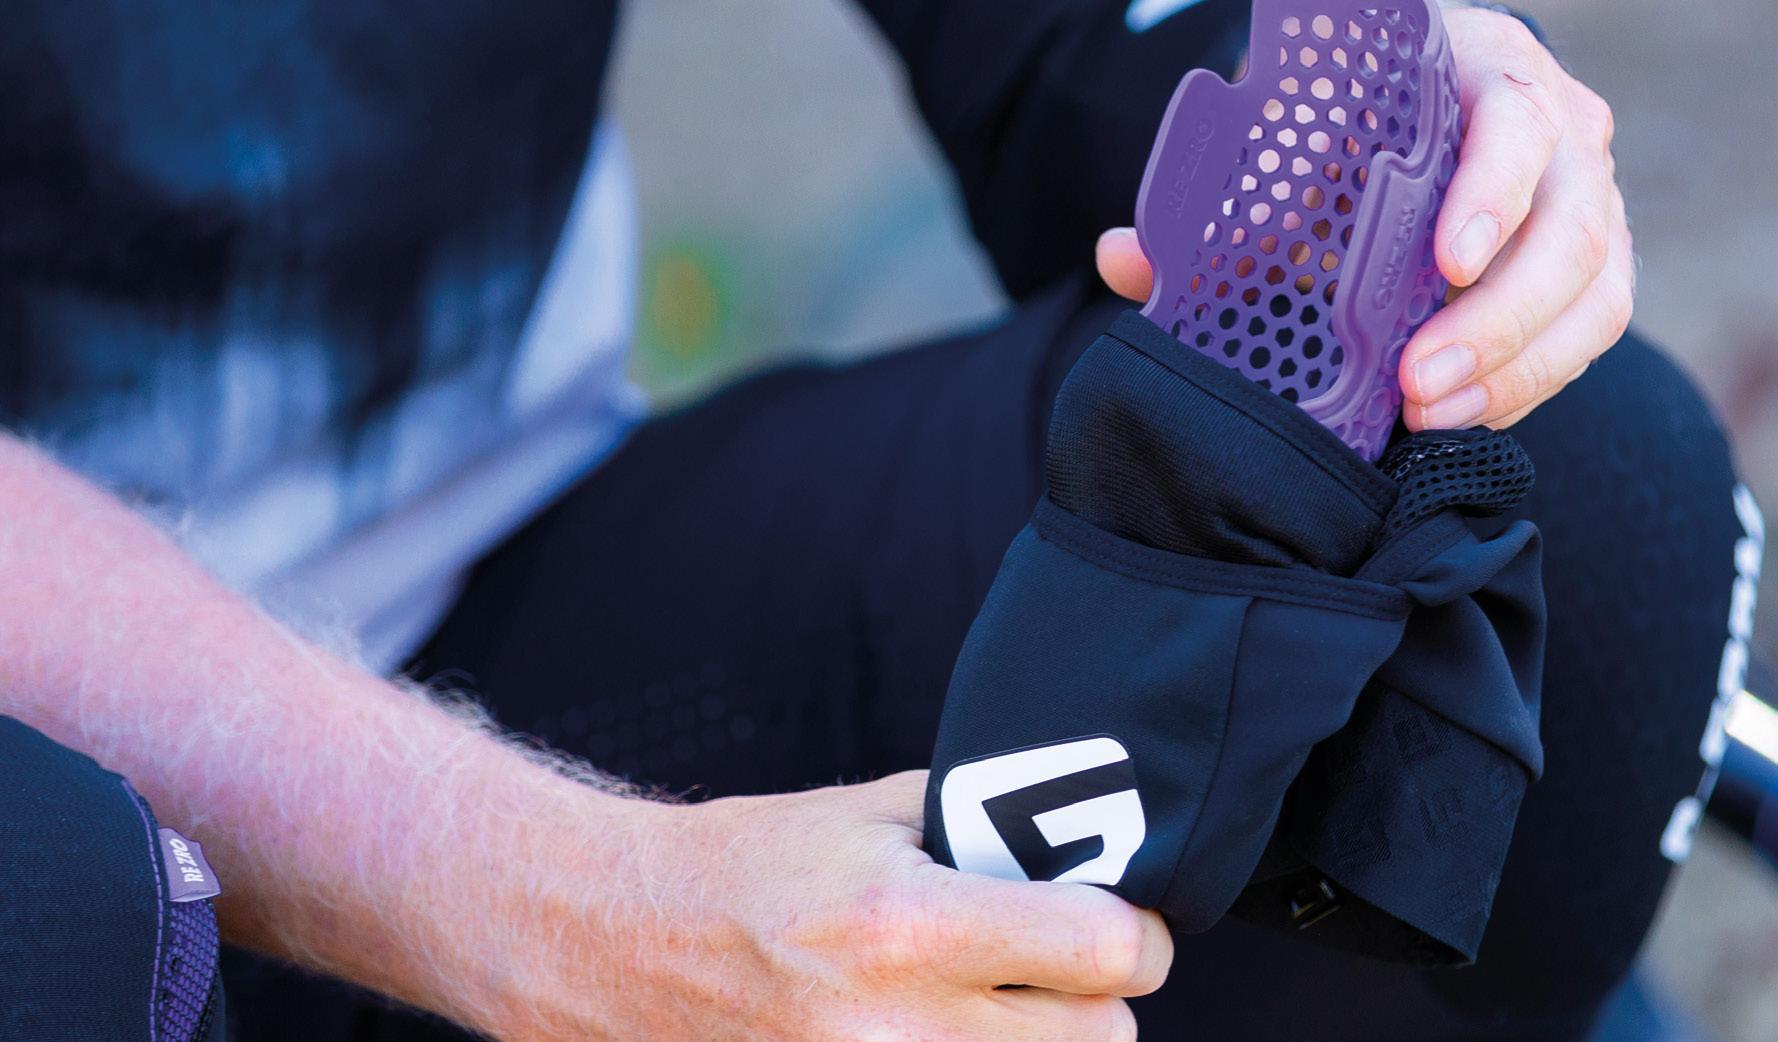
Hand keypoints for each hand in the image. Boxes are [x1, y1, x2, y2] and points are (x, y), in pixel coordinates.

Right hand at [548, 772, 1169, 1041]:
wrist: (621, 941)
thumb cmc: (751, 866)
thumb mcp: (872, 813)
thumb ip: (990, 829)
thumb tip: (1094, 842)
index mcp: (909, 925)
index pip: (1108, 951)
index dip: (1133, 929)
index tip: (1114, 917)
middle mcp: (901, 1030)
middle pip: (1102, 1039)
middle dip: (1091, 995)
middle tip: (1046, 963)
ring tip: (987, 1003)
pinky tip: (946, 1032)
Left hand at [1095, 6, 1631, 430]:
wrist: (1399, 123)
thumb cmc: (1343, 127)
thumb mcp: (1287, 141)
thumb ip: (1216, 200)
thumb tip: (1125, 258)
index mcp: (1486, 77)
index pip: (1517, 127)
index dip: (1488, 196)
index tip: (1442, 264)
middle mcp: (1562, 132)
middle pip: (1572, 228)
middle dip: (1498, 319)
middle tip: (1421, 383)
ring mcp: (1589, 202)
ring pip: (1594, 291)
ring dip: (1517, 366)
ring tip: (1435, 415)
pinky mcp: (1594, 267)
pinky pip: (1589, 332)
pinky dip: (1530, 382)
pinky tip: (1463, 417)